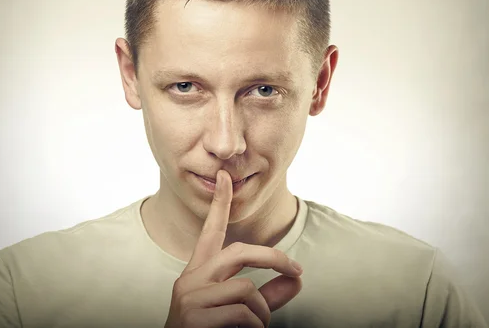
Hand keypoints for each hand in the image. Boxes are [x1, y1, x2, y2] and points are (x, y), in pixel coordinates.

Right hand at [164, 170, 303, 327]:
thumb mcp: (243, 312)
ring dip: (263, 313)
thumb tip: (297, 278)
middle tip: (298, 270)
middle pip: (239, 252)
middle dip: (274, 258)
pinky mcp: (193, 316)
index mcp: (199, 272)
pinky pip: (242, 314)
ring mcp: (190, 297)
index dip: (219, 203)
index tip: (224, 176)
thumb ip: (269, 295)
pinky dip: (255, 327)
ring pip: (246, 290)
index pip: (211, 231)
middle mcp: (191, 278)